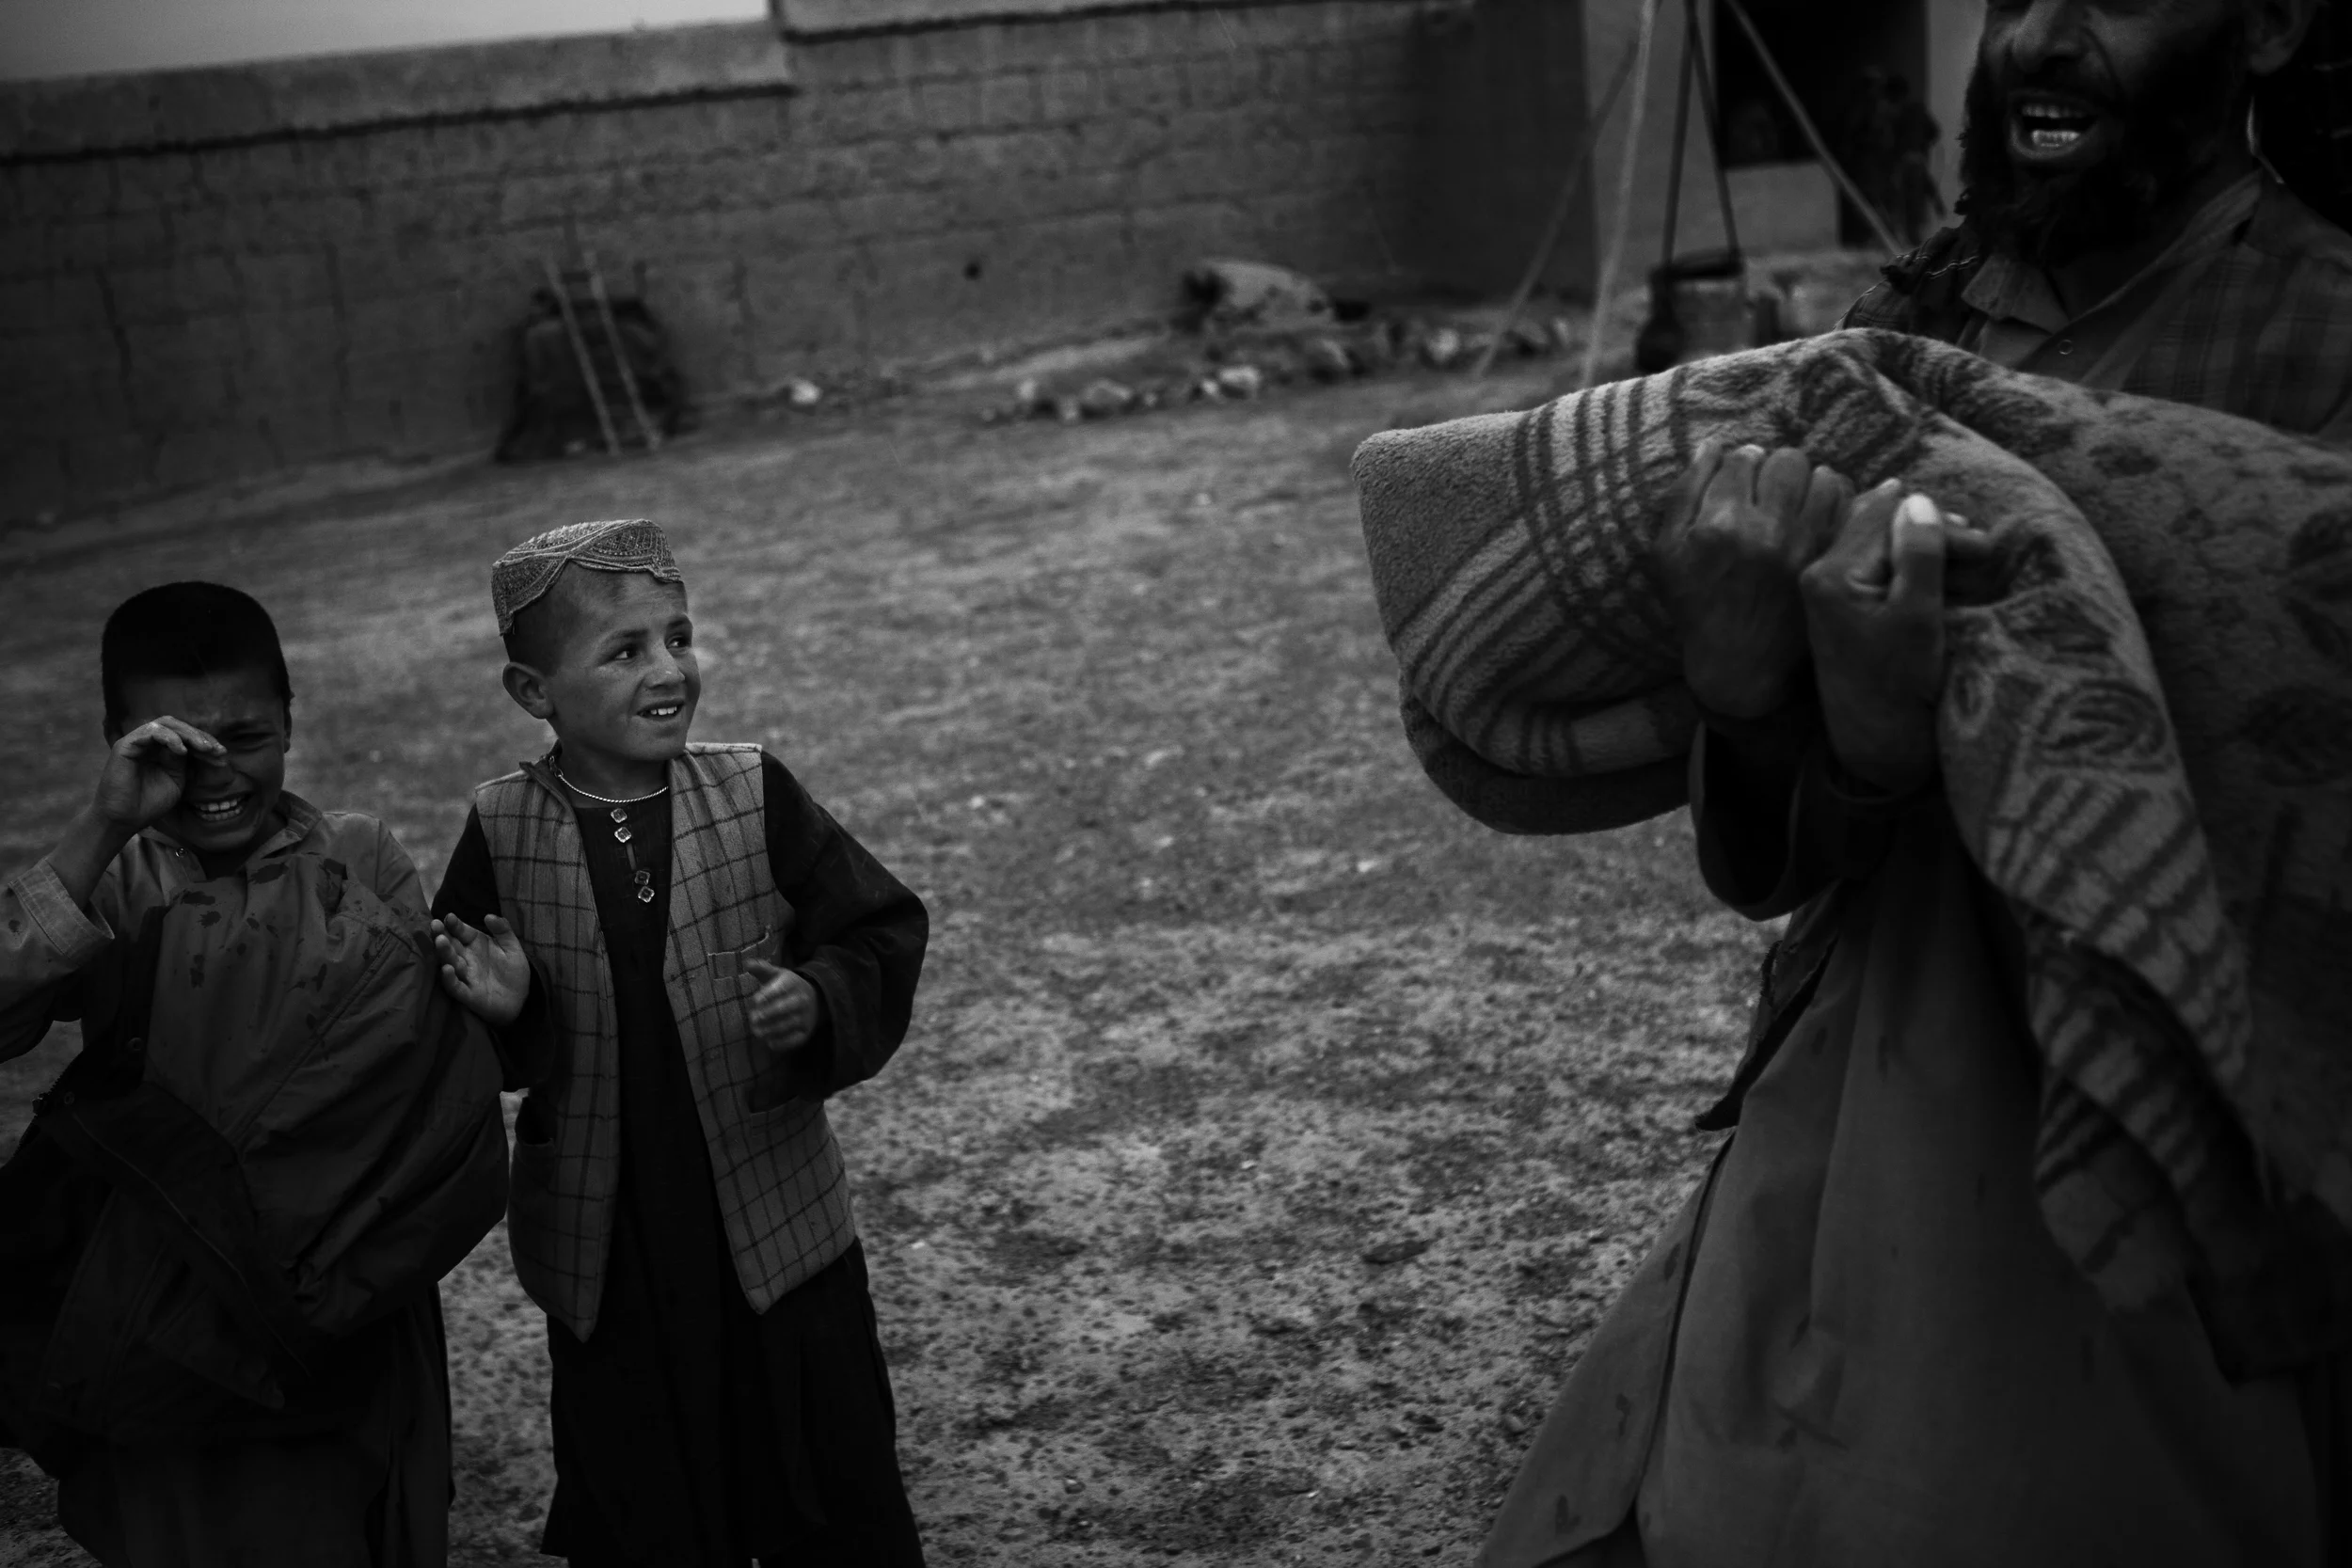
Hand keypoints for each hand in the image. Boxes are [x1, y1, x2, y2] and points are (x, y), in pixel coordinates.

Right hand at [93, 716, 224, 835]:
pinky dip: (169, 738)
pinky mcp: (125, 745)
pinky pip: (150, 732)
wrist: (124, 819)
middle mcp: (148, 742)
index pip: (185, 736)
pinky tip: (182, 750)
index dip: (205, 743)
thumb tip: (197, 745)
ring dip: (188, 734)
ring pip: (166, 724)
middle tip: (217, 749)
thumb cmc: (148, 803)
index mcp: (160, 750)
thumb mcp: (175, 779)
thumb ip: (183, 761)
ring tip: (204, 748)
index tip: (222, 755)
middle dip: (200, 736)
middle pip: (177, 726)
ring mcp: (136, 742)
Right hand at [433, 913, 530, 1026]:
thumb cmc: (513, 971)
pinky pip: (456, 986)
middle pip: (451, 946)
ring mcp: (466, 977)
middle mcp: (467, 959)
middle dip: (442, 935)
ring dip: (445, 953)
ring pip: (451, 963)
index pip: (462, 932)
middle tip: (435, 925)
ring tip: (440, 941)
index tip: (449, 916)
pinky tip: (446, 969)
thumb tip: (489, 915)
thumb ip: (503, 930)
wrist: (520, 998)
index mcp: (476, 945)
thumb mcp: (512, 947)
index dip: (455, 925)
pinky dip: (450, 979)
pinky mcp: (468, 994)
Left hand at [744, 960, 818, 1056]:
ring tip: (757, 1032)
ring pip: (789, 1024)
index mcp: (792, 984)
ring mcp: (805, 1017)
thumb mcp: (777, 974)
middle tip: (753, 1019)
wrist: (816, 999)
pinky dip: (783, 1043)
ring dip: (772, 1030)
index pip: (780, 989)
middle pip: (785, 1007)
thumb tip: (747, 963)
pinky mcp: (806, 1032)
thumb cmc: (788, 986)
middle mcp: (801, 1000)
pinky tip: (770, 1043)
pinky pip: (795, 1039)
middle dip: (768, 1013)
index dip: (767, 995)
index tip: (755, 1000)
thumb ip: (762, 968)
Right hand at [1654, 440, 1852, 719]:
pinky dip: (1836, 501)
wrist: (1739, 665)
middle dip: (1778, 467)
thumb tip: (1714, 445)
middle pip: (1786, 460)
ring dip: (1810, 481)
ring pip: (1823, 476)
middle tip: (1771, 489)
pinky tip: (1818, 515)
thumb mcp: (1666, 552)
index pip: (1742, 458)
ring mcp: (1803, 547)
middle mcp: (1764, 532)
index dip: (1742, 464)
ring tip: (1796, 500)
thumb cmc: (1697, 606)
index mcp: (1718, 526)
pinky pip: (1847, 506)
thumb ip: (1685, 493)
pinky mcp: (1830, 560)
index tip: (1742, 480)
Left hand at [1799, 483, 1962, 795]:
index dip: (1938, 524)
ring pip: (1881, 545)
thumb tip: (1917, 498)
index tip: (1983, 547)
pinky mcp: (1840, 607)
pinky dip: (1912, 567)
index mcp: (1830, 574)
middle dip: (1933, 532)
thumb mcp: (1918, 617)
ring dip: (1926, 548)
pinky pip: (1877, 568)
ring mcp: (1826, 591)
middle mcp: (1818, 575)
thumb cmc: (1899, 685)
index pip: (1886, 518)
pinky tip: (1944, 578)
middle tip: (1981, 551)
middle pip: (1880, 526)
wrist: (1876, 744)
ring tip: (1969, 563)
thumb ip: (1918, 555)